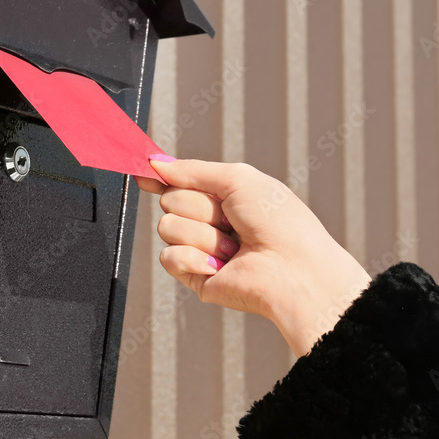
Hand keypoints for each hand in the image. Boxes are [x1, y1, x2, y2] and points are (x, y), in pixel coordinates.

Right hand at [136, 158, 370, 356]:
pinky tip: (219, 264)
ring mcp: (200, 248)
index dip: (160, 177)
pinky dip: (193, 257)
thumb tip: (156, 163)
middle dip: (199, 206)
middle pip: (170, 199)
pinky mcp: (195, 275)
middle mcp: (209, 221)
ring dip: (203, 234)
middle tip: (231, 219)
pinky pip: (168, 257)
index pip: (178, 182)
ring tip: (234, 246)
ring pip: (167, 226)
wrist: (293, 269)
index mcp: (222, 196)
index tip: (146, 174)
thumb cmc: (279, 221)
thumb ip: (192, 169)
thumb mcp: (237, 178)